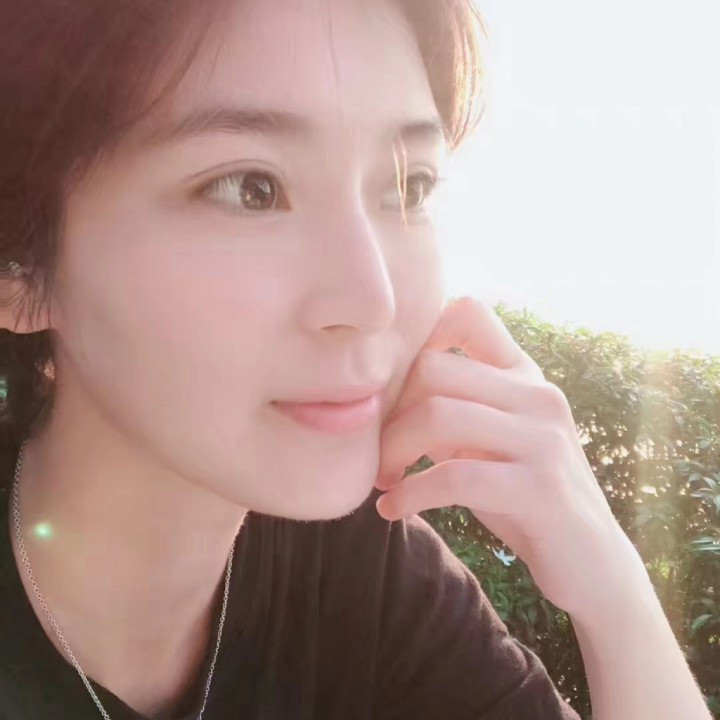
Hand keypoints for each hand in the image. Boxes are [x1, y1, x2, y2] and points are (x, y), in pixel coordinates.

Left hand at [374, 297, 648, 620]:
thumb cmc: (524, 498)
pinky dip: (410, 494)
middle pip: (433, 369)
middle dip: (390, 413)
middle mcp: (538, 396)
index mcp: (525, 377)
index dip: (419, 337)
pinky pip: (454, 476)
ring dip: (393, 451)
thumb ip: (454, 410)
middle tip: (378, 453)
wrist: (593, 564)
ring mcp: (544, 439)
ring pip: (438, 416)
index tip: (397, 391)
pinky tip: (393, 509)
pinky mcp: (542, 488)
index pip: (469, 312)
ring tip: (383, 480)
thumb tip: (381, 397)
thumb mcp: (491, 442)